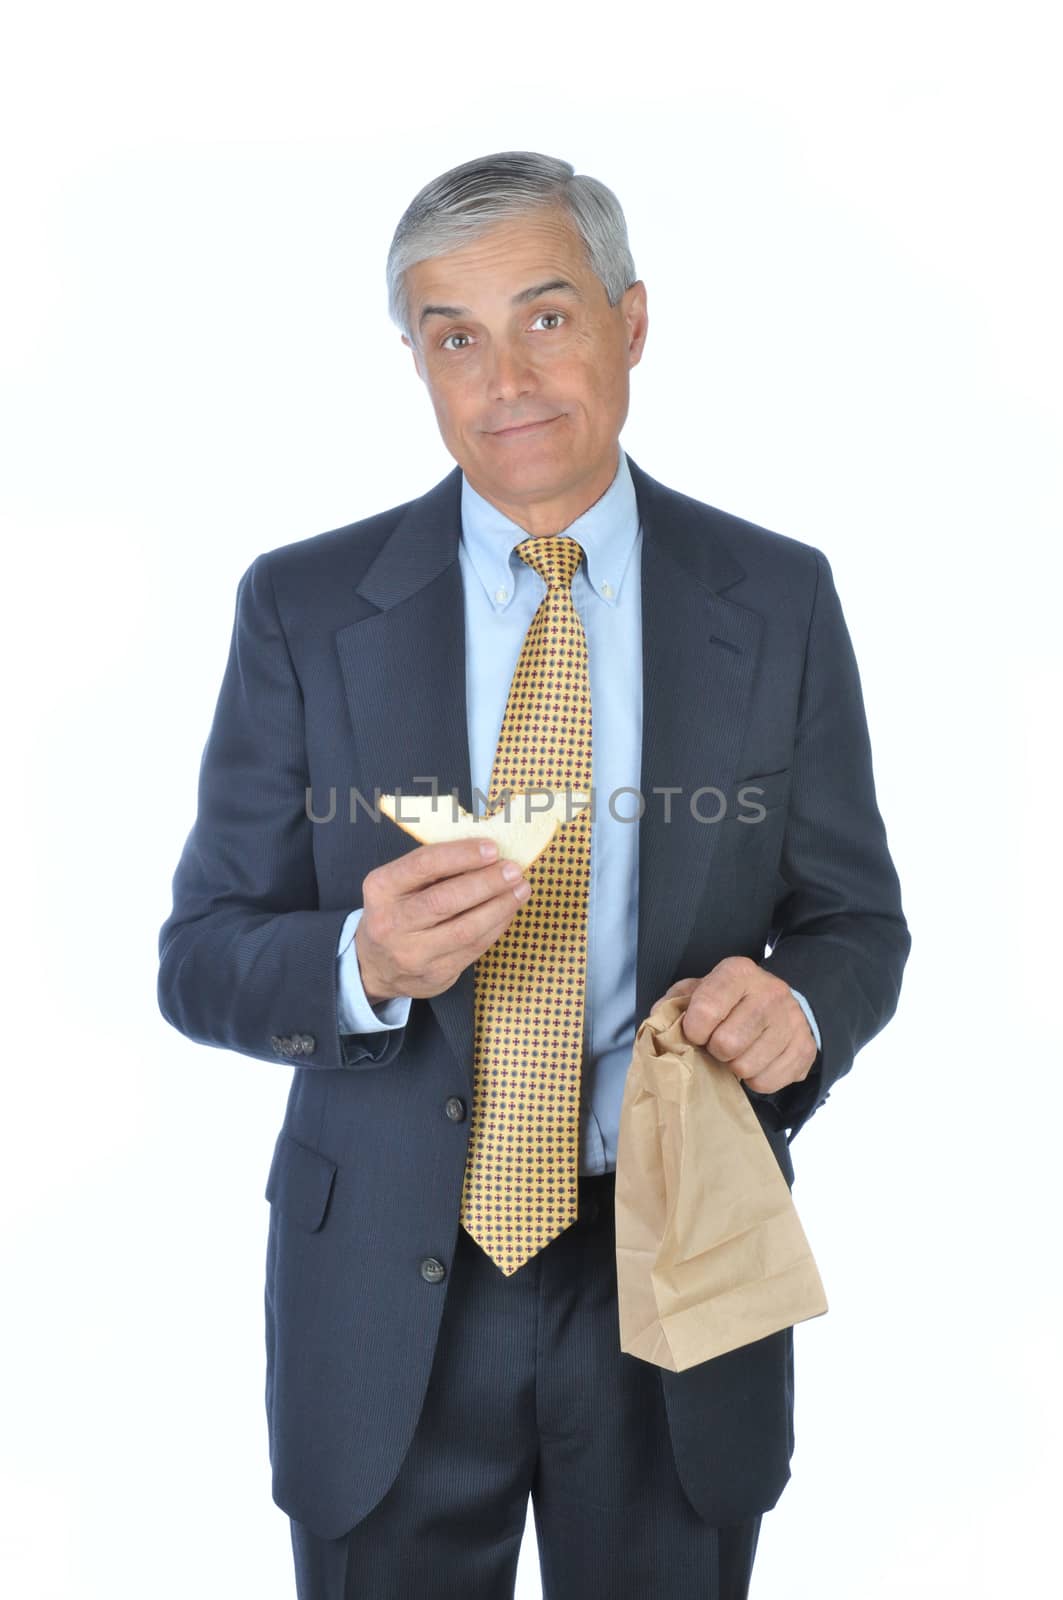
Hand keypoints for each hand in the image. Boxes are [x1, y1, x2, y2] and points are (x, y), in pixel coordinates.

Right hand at [354, 839, 531, 1003]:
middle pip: (445, 901)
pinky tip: (509, 910)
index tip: (492, 849)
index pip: (423, 866)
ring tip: (521, 889)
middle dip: (486, 883)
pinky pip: (474, 949)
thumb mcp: (398, 885)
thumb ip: (433, 869)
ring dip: (500, 907)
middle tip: (513, 870)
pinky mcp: (435, 975)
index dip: (461, 855)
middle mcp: (391, 923)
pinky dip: (496, 926)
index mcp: (381, 889)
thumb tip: (486, 852)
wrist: (376, 967)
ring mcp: (413, 954)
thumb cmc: (397, 912)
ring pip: (465, 930)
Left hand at [649, 956, 817, 1095]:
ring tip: (737, 1053)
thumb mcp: (700, 990)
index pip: (705, 1009)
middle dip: (715, 1050)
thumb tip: (659, 1021)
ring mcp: (792, 1021)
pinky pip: (767, 1082)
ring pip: (746, 1067)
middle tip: (718, 1045)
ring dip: (734, 1067)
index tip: (696, 1033)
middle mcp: (770, 992)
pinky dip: (754, 1080)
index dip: (693, 1030)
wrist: (781, 1003)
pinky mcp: (805, 1049)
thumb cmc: (730, 1000)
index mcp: (738, 972)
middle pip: (727, 1044)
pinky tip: (756, 1062)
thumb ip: (675, 1003)